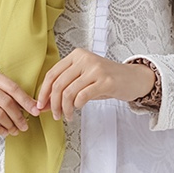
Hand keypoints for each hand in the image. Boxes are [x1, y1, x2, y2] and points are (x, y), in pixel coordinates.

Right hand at [0, 67, 40, 136]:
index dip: (26, 101)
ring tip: (14, 130)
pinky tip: (3, 132)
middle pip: (5, 101)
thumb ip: (12, 96)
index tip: (35, 111)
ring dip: (9, 124)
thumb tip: (35, 106)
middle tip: (24, 126)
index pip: (12, 87)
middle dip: (18, 116)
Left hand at [36, 49, 155, 120]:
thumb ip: (63, 90)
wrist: (133, 79)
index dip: (43, 91)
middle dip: (53, 103)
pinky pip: (82, 96)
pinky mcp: (105, 81)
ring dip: (65, 108)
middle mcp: (84, 59)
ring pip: (68, 92)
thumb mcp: (83, 82)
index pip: (52, 73)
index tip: (40, 105)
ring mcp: (95, 69)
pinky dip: (77, 106)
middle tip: (55, 115)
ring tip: (67, 116)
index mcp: (76, 55)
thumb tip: (43, 105)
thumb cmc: (106, 81)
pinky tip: (78, 109)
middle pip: (58, 84)